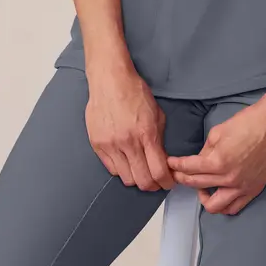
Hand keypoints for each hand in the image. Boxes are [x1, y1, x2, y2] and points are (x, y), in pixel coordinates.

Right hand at [85, 66, 174, 190]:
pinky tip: (126, 161)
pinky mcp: (97, 144)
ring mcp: (111, 145)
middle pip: (142, 181)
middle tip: (156, 182)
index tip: (168, 183)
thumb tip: (162, 160)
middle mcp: (128, 143)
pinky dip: (121, 169)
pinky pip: (111, 169)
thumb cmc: (134, 93)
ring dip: (136, 177)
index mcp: (146, 134)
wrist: (110, 80)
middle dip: (153, 185)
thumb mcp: (157, 114)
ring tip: (140, 170)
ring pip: (126, 178)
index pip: (159, 172)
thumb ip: (159, 140)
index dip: (166, 183)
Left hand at [167, 75, 265, 214]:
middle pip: (196, 185)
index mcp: (217, 161)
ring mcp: (241, 187)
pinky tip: (219, 194)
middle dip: (183, 178)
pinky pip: (234, 208)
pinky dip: (223, 205)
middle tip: (179, 173)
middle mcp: (228, 178)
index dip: (176, 165)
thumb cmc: (249, 122)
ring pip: (214, 206)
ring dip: (203, 198)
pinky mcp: (253, 190)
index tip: (171, 163)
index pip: (189, 168)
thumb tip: (199, 160)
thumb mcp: (219, 131)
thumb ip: (206, 149)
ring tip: (202, 187)